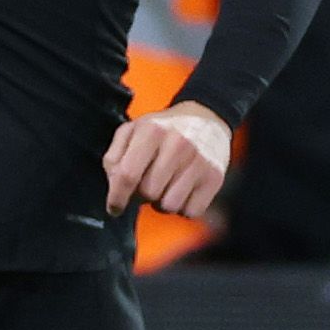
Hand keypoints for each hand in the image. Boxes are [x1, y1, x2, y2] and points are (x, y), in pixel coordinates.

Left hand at [102, 100, 230, 218]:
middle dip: (142, 194)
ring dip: (163, 203)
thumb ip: (114, 158)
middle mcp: (177, 144)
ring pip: (169, 206)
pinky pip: (191, 212)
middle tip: (148, 182)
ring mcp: (199, 161)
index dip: (116, 197)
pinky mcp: (215, 177)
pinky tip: (182, 190)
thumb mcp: (132, 131)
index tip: (114, 207)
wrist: (206, 118)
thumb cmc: (163, 131)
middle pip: (148, 193)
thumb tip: (114, 186)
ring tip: (166, 186)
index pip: (127, 175)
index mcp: (151, 131)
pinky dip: (184, 207)